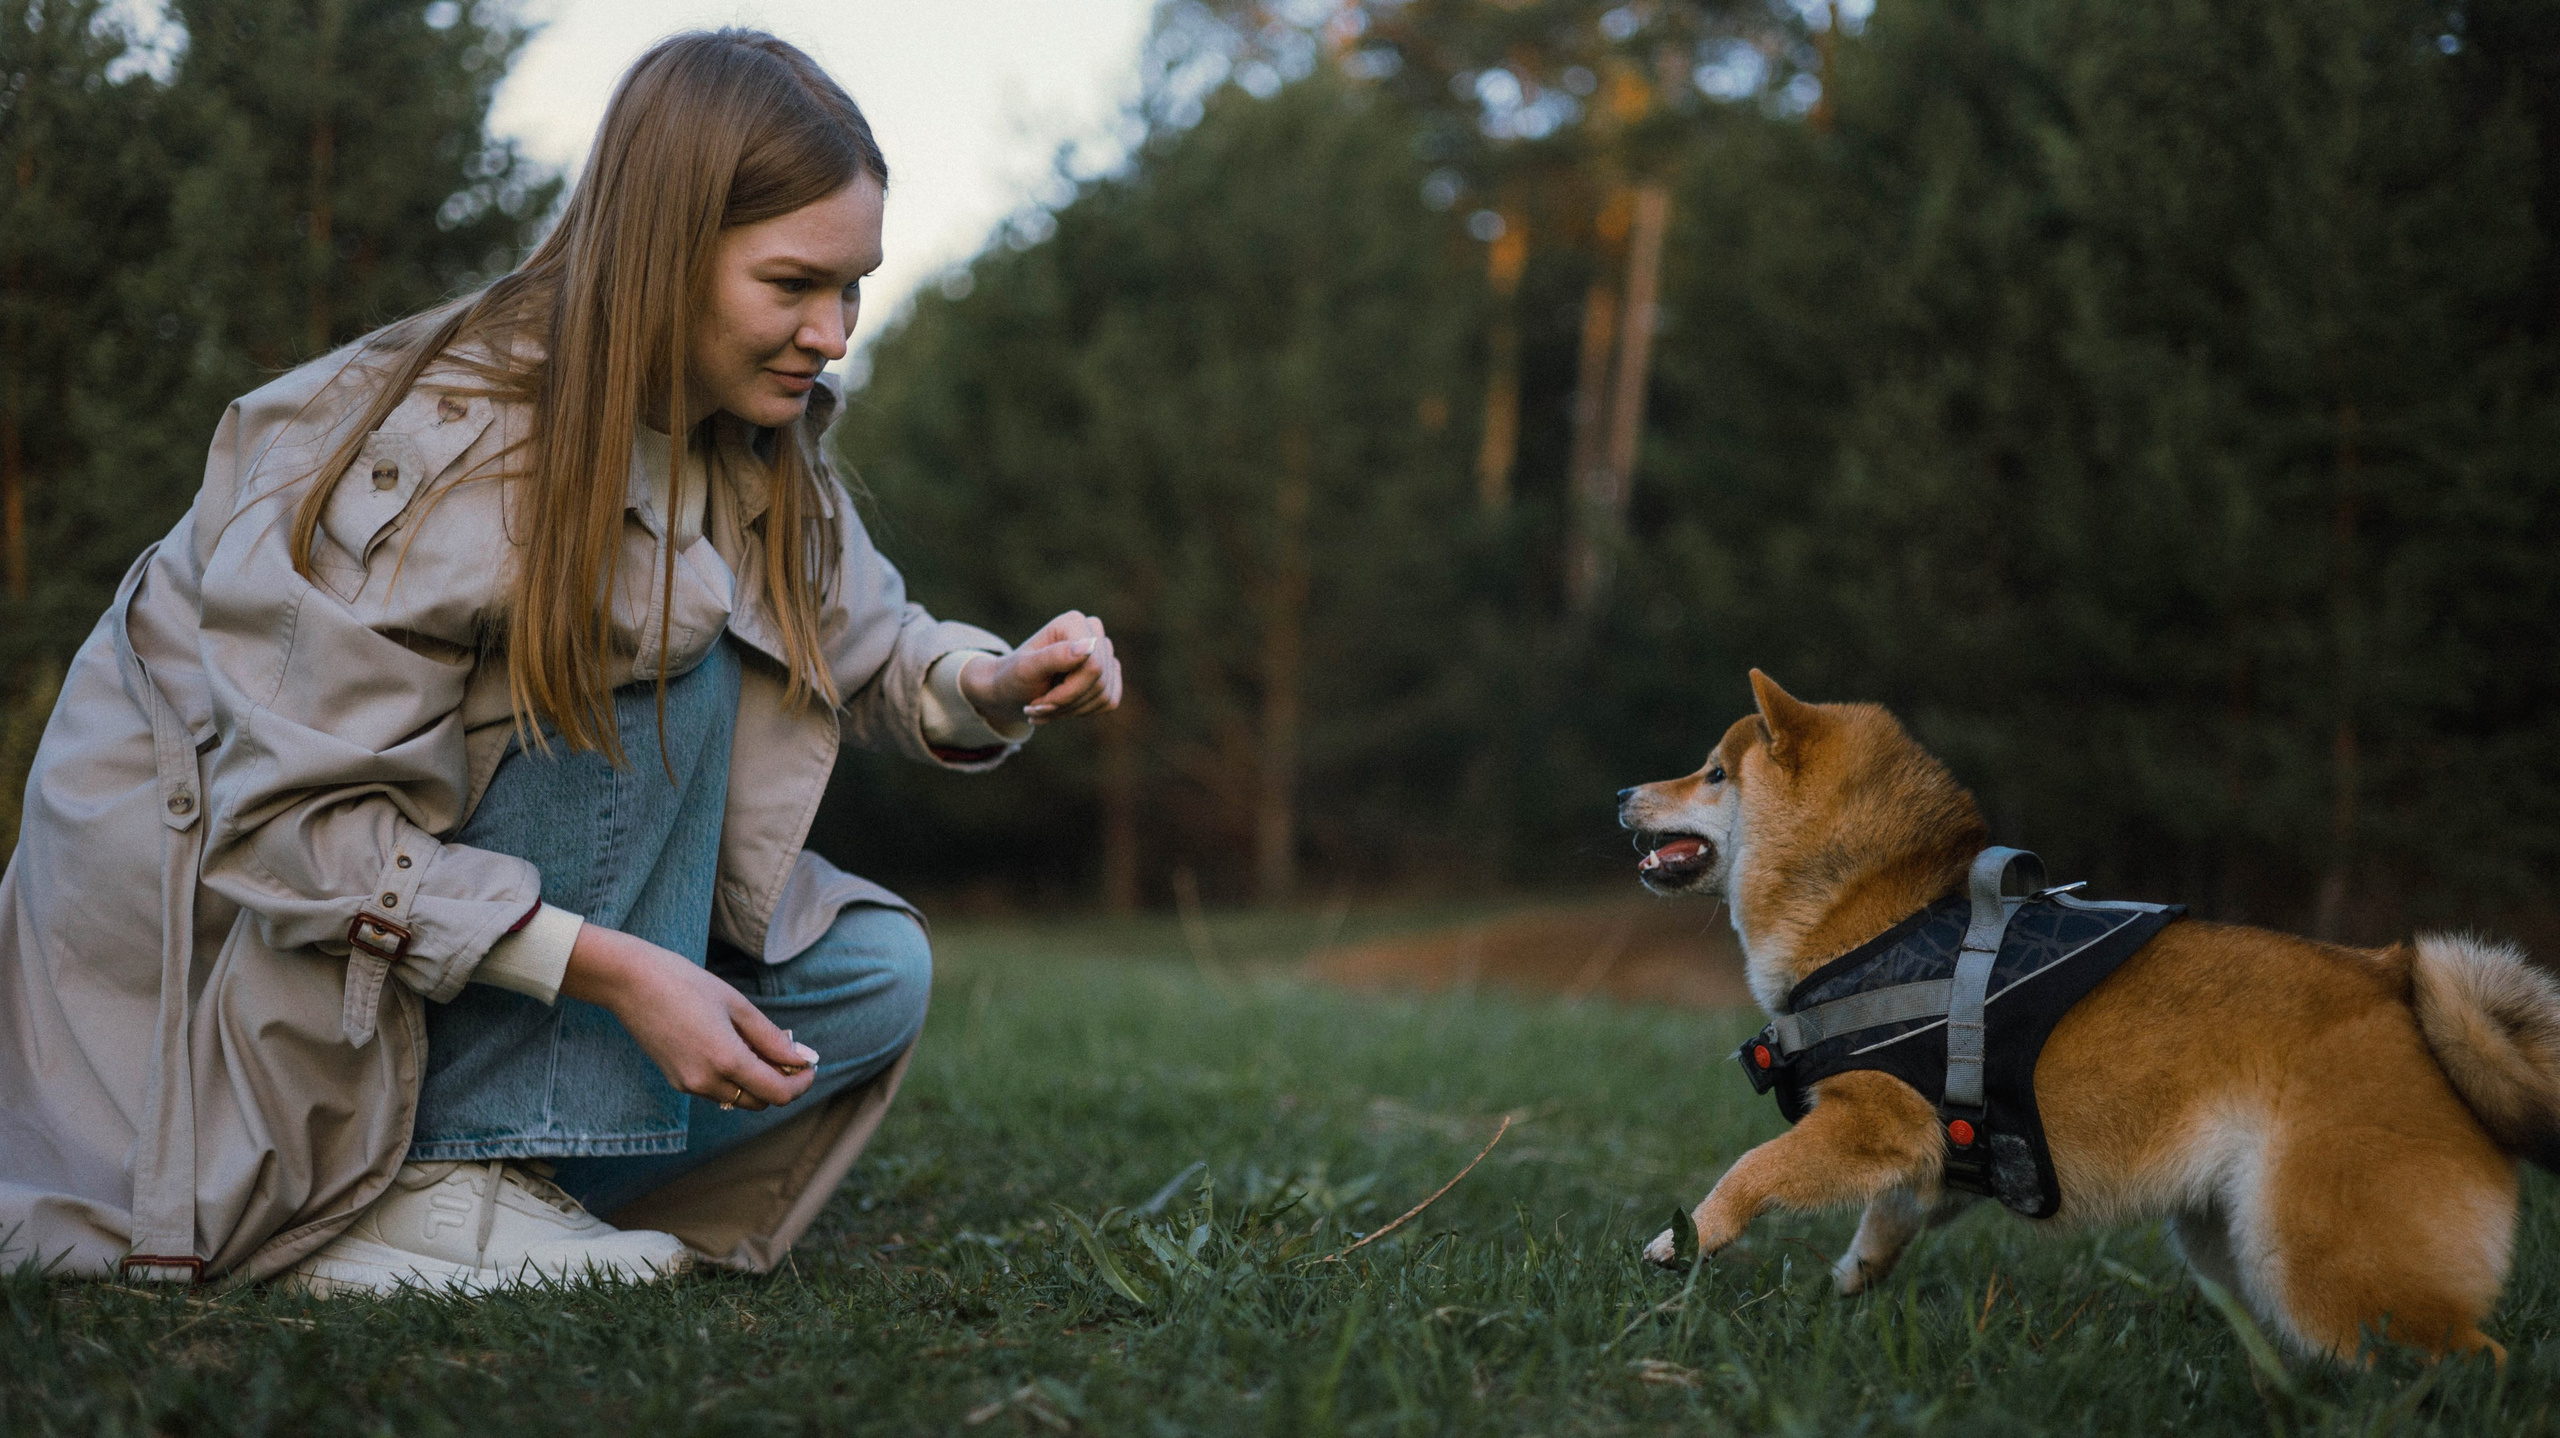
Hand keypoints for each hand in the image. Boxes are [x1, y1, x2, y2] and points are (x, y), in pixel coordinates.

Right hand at [557, 923, 817, 1110]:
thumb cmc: (686, 984)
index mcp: (726, 1060)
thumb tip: (803, 1059)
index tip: (810, 1065)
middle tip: (788, 1052)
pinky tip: (734, 1047)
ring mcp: (688, 1085)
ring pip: (738, 1098)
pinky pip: (717, 1090)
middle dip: (780, 1083)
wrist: (631, 982)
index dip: (801, 1083)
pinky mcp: (676, 1080)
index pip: (777, 1094)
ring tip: (759, 1044)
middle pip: (759, 1101)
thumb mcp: (737, 1006)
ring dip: (757, 1081)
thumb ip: (772, 1038)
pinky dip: (734, 1077)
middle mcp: (706, 1081)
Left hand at [958, 610, 1124, 727]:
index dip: (1069, 691)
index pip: (1092, 666)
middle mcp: (1094, 633)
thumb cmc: (1014, 677)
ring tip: (1044, 708)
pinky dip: (1082, 711)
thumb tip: (1088, 646)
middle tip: (1036, 708)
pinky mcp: (1110, 675)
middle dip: (1066, 703)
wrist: (1011, 691)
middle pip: (1099, 682)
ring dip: (1070, 710)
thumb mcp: (1026, 669)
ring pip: (1104, 695)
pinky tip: (1061, 707)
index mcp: (1075, 623)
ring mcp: (1105, 654)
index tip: (1039, 702)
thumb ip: (1054, 656)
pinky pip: (1109, 701)